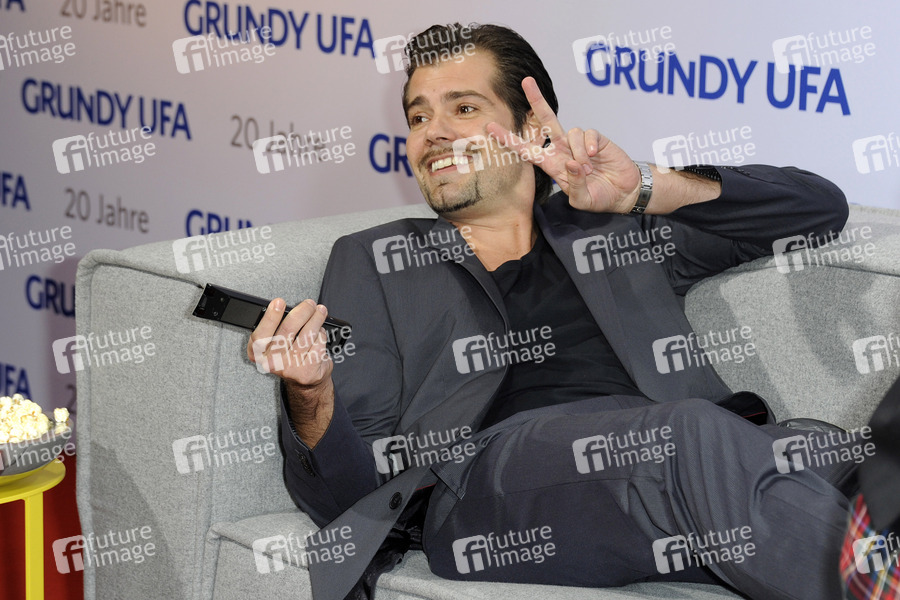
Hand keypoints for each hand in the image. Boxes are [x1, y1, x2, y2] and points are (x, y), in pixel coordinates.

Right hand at [247, 298, 333, 445]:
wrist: (305, 381)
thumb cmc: (290, 355)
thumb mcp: (275, 342)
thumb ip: (276, 327)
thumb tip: (290, 307)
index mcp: (258, 354)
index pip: (260, 335)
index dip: (270, 317)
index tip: (279, 302)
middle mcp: (271, 363)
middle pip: (287, 330)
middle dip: (302, 312)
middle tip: (309, 304)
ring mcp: (290, 369)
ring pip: (306, 335)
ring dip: (316, 319)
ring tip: (320, 312)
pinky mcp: (307, 372)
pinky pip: (318, 344)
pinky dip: (322, 334)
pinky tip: (320, 332)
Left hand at [486, 77, 640, 212]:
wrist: (623, 192)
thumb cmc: (599, 197)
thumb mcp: (582, 200)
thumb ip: (574, 185)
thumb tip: (572, 163)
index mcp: (552, 165)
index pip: (526, 149)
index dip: (509, 139)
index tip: (490, 128)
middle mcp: (561, 149)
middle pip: (546, 121)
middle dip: (536, 101)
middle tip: (526, 81)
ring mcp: (577, 142)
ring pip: (569, 132)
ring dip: (578, 153)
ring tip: (588, 169)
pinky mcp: (595, 138)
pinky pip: (587, 134)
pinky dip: (589, 146)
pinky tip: (595, 156)